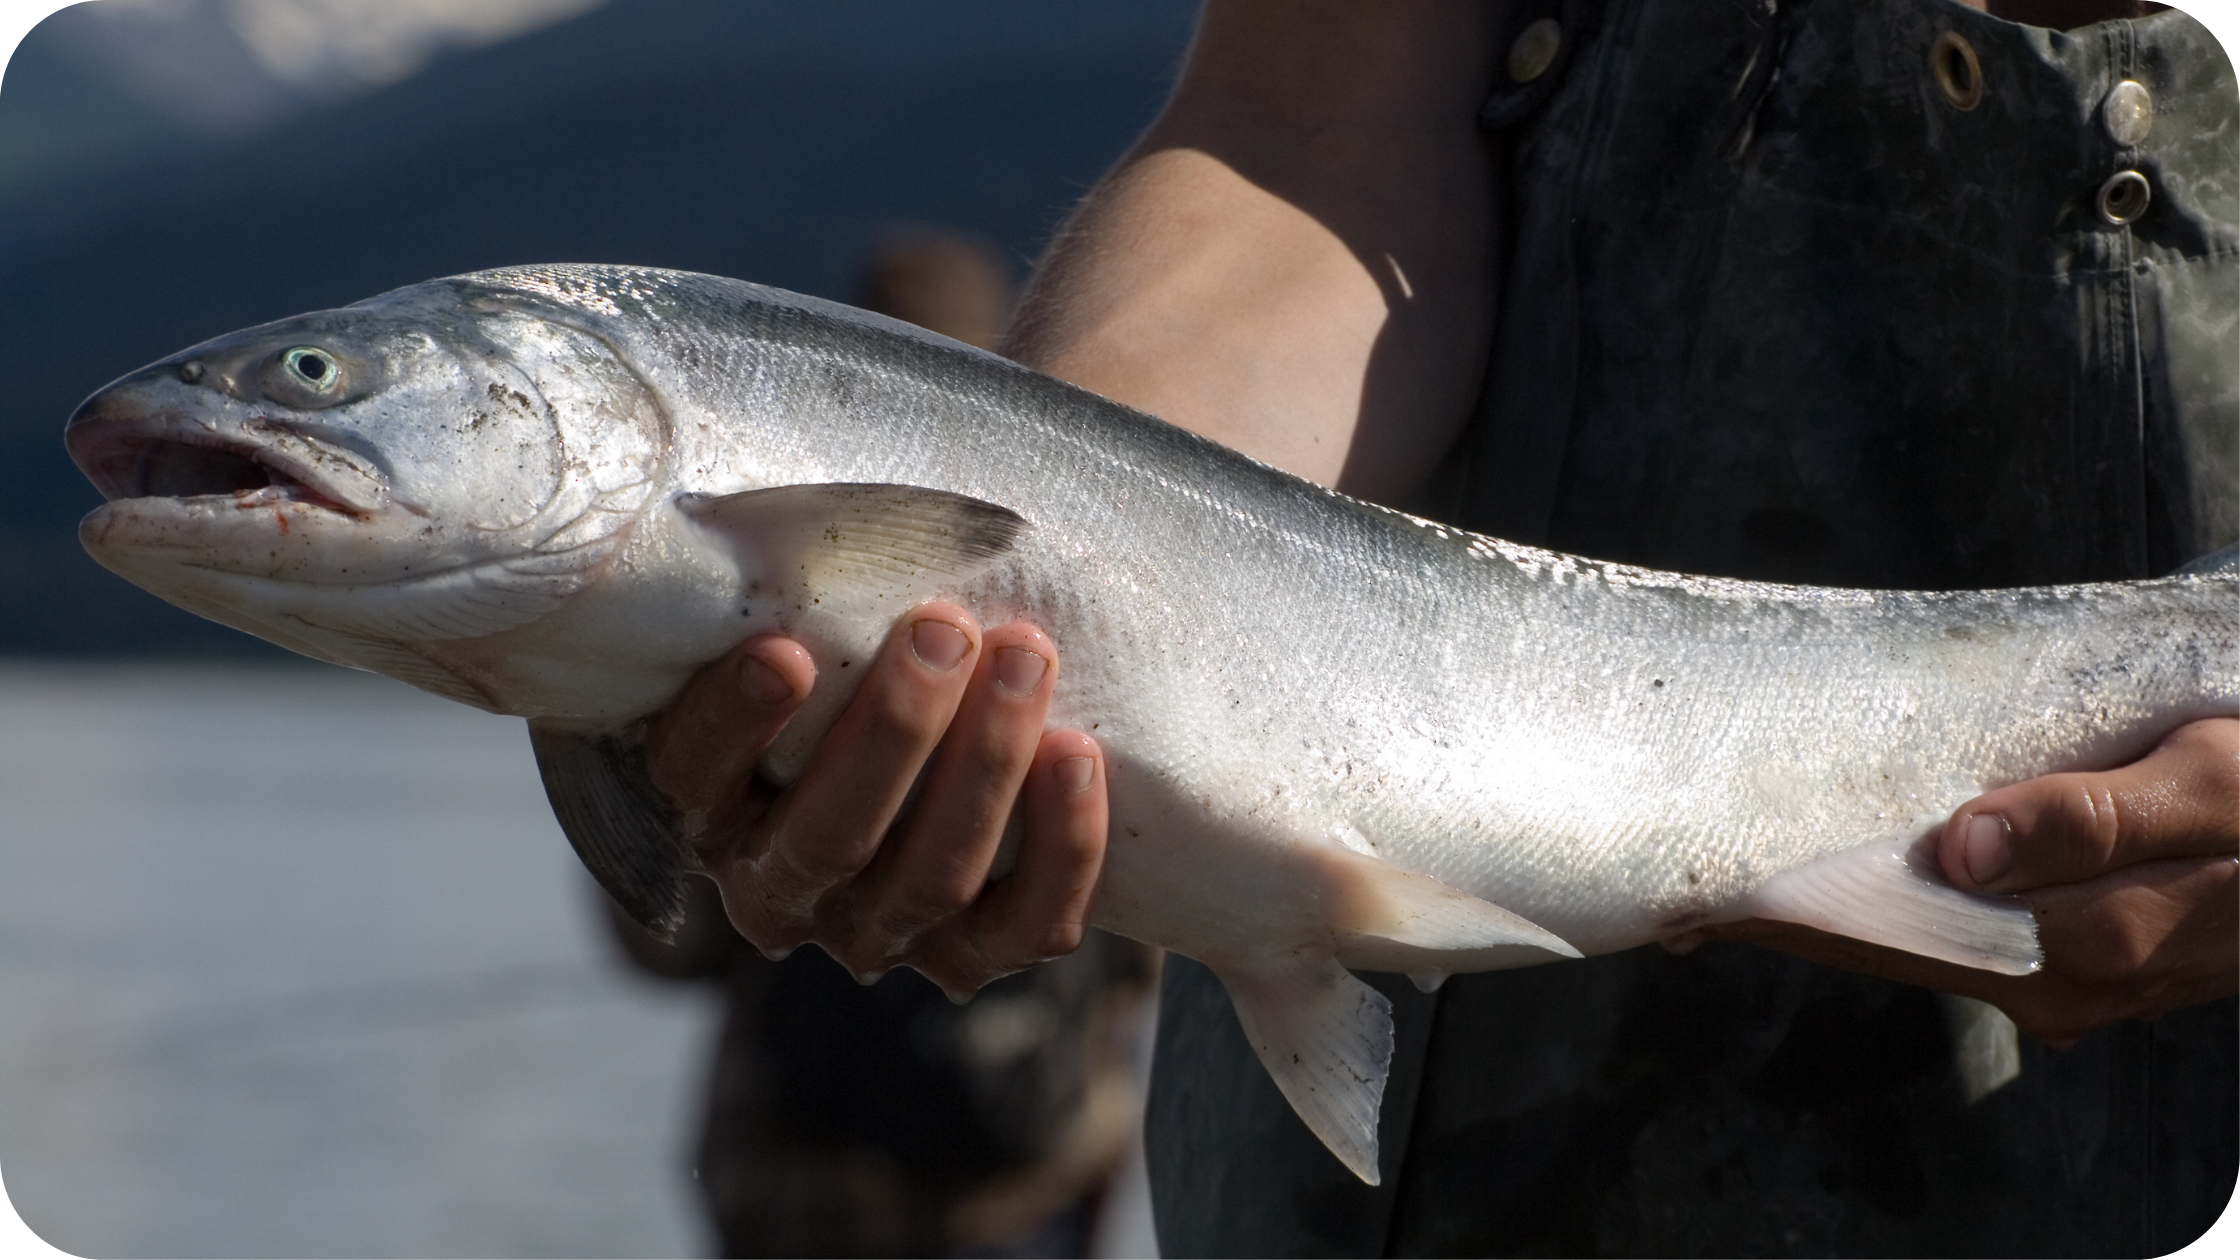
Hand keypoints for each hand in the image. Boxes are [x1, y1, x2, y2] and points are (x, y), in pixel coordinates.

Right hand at [644, 602, 1108, 997]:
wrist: (964, 730)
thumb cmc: (861, 651)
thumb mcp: (807, 621)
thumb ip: (788, 579)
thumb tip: (776, 477)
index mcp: (714, 811)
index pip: (693, 782)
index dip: (730, 726)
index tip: (781, 650)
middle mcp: (784, 891)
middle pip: (828, 838)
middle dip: (894, 731)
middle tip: (944, 627)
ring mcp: (883, 933)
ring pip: (932, 878)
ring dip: (986, 764)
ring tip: (1026, 657)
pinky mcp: (980, 955)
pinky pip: (1027, 924)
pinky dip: (1062, 844)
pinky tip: (1079, 754)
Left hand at [1693, 718, 2239, 1043]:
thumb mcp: (2210, 787)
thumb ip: (2094, 819)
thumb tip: (1966, 848)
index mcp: (2085, 945)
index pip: (1898, 933)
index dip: (1792, 913)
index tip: (1700, 894)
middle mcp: (2063, 982)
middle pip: (1892, 947)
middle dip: (1789, 918)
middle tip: (1684, 877)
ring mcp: (2072, 978)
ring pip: (1923, 942)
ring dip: (1833, 911)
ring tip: (1736, 873)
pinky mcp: (2083, 953)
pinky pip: (1965, 932)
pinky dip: (1894, 903)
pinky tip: (1847, 873)